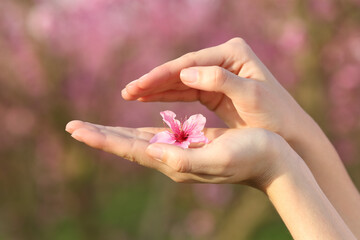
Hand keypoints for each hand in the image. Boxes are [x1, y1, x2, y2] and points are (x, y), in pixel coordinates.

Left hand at [65, 120, 287, 188]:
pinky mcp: (190, 145)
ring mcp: (180, 153)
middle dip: (101, 136)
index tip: (75, 129)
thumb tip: (153, 152)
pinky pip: (157, 136)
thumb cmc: (252, 156)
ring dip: (115, 134)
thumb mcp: (219, 157)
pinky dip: (138, 132)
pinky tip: (131, 130)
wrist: (272, 162)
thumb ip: (186, 158)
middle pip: (128, 147)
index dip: (102, 139)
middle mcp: (172, 159)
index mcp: (175, 162)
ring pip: (139, 142)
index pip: (130, 150)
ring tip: (94, 128)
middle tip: (73, 127)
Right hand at [122, 38, 309, 141]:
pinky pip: (186, 91)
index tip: (139, 85)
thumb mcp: (252, 96)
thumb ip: (221, 81)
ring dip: (157, 88)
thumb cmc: (275, 116)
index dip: (162, 74)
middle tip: (127, 90)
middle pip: (181, 69)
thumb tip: (186, 72)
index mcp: (233, 53)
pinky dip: (168, 96)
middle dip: (154, 81)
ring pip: (180, 80)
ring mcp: (217, 73)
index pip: (190, 63)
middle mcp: (223, 59)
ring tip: (132, 94)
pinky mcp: (214, 89)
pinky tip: (150, 98)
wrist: (289, 133)